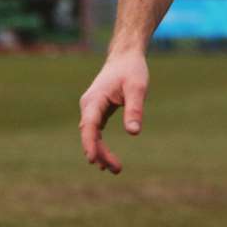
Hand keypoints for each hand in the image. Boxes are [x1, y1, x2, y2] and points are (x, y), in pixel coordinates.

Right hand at [77, 50, 148, 173]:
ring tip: (116, 169)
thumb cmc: (131, 70)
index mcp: (95, 99)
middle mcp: (89, 105)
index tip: (93, 159)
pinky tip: (107, 158)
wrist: (125, 56)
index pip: (89, 125)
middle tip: (117, 169)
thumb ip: (135, 108)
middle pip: (89, 134)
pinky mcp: (98, 111)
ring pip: (92, 135)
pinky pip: (95, 131)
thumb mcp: (137, 88)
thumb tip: (134, 133)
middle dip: (100, 153)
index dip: (90, 143)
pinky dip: (100, 144)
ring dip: (101, 152)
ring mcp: (91, 108)